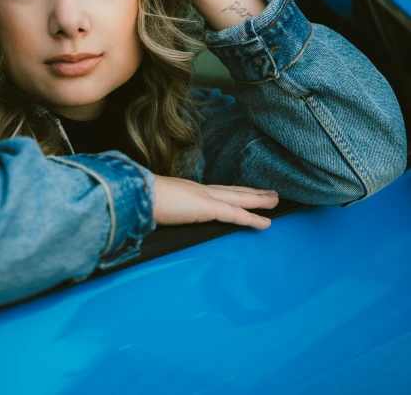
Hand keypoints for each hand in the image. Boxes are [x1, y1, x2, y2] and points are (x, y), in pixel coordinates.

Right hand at [153, 175, 278, 229]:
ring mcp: (205, 197)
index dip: (232, 192)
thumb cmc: (141, 202)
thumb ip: (165, 211)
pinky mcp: (208, 208)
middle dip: (251, 192)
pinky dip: (252, 219)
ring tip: (275, 200)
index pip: (217, 191)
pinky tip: (265, 222)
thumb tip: (159, 218)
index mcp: (188, 190)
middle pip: (233, 191)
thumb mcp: (157, 206)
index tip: (242, 191)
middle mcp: (200, 190)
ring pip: (239, 198)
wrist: (137, 195)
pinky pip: (235, 214)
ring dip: (258, 199)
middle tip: (269, 193)